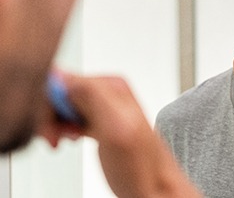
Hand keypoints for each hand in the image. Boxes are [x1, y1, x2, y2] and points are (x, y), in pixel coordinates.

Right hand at [39, 72, 200, 197]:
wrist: (155, 187)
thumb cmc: (142, 166)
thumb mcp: (115, 127)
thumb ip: (91, 96)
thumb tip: (63, 76)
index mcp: (111, 85)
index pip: (63, 79)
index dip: (49, 104)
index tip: (51, 127)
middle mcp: (108, 91)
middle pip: (62, 91)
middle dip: (51, 114)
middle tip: (56, 137)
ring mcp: (104, 106)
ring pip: (64, 104)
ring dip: (56, 123)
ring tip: (64, 139)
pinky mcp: (100, 120)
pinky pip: (71, 115)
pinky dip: (64, 128)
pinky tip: (70, 138)